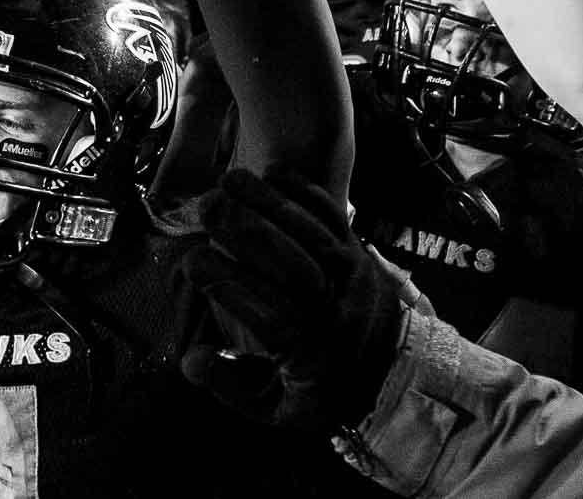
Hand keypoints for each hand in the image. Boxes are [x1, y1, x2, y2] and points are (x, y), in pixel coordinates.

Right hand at [175, 170, 405, 432]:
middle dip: (246, 231)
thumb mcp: (275, 408)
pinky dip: (304, 190)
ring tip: (229, 179)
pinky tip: (272, 174)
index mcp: (314, 354)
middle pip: (293, 265)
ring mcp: (352, 273)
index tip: (192, 263)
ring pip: (312, 232)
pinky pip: (333, 214)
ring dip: (269, 200)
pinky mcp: (359, 248)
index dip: (228, 286)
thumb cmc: (323, 391)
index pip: (268, 316)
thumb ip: (230, 386)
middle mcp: (337, 309)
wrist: (392, 372)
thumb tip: (190, 360)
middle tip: (207, 206)